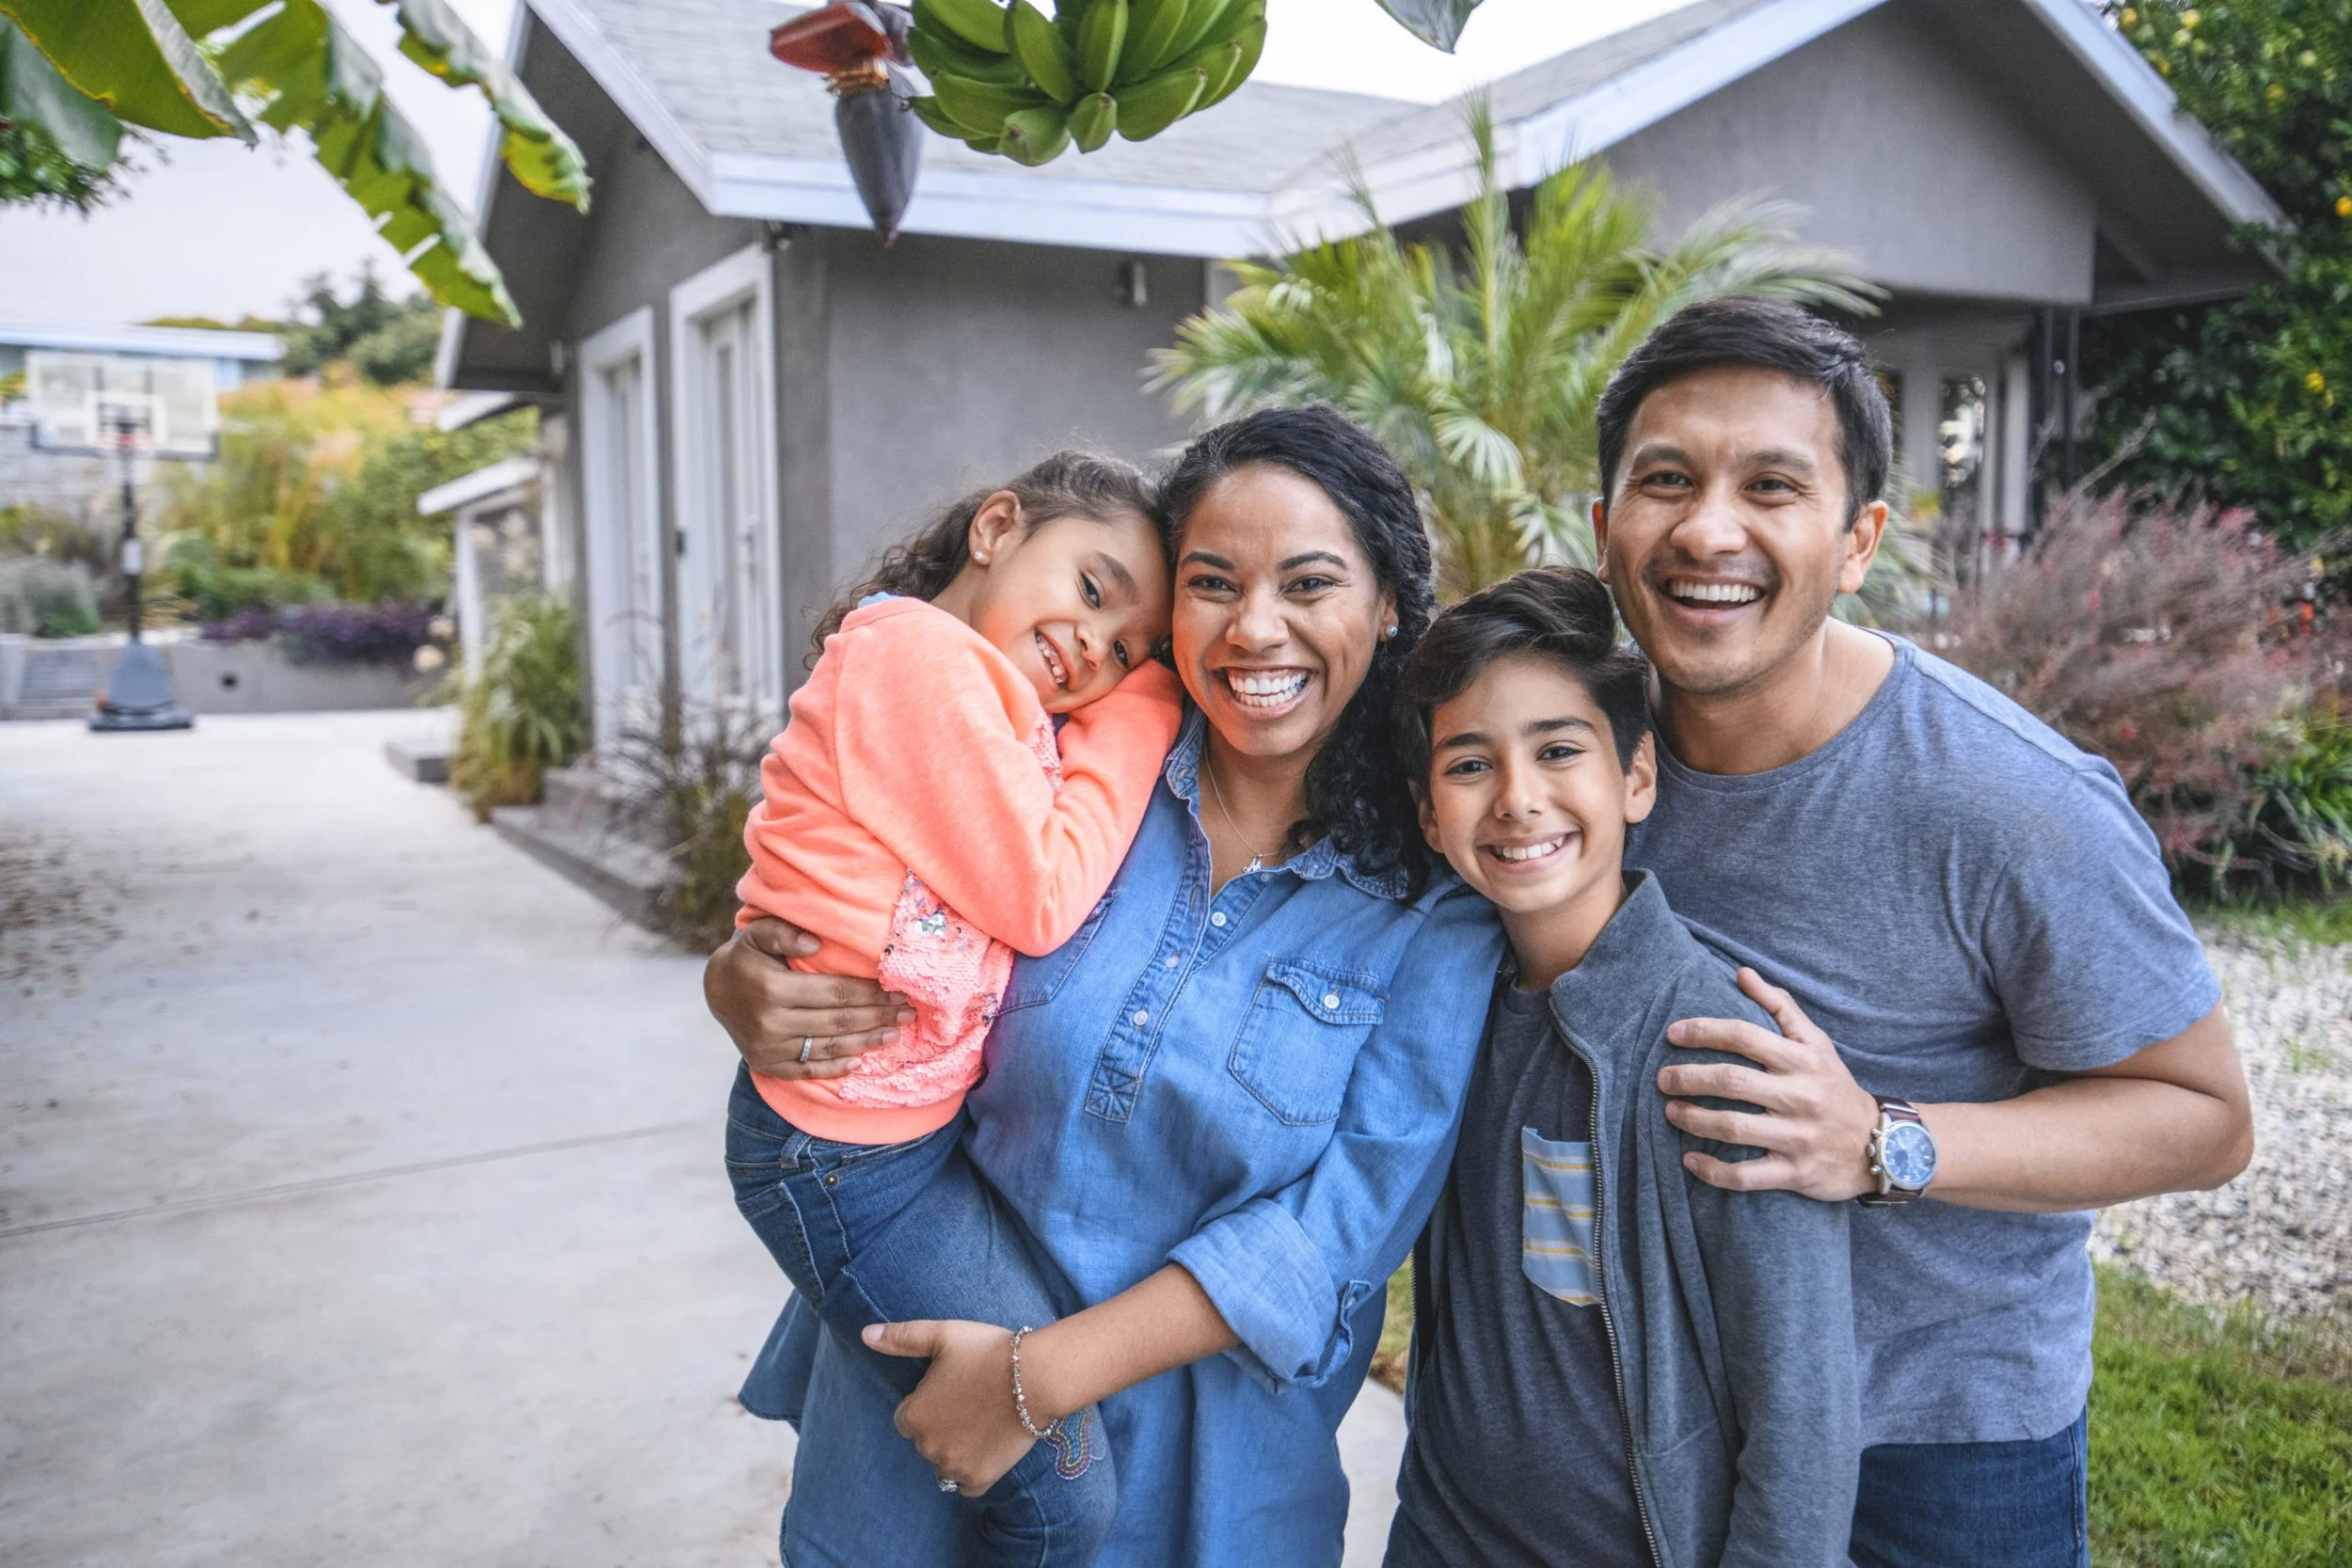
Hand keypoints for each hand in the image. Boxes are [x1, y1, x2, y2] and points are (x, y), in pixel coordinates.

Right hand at [702, 917, 913, 1078]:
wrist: (715, 990)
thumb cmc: (748, 957)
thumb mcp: (758, 935)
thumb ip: (784, 932)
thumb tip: (816, 941)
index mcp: (773, 989)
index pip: (835, 993)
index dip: (870, 993)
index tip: (898, 990)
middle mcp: (771, 1022)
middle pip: (837, 1021)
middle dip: (877, 1016)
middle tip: (907, 1013)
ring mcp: (769, 1048)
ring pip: (827, 1047)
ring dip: (865, 1042)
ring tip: (893, 1035)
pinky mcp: (768, 1065)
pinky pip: (807, 1070)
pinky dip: (834, 1068)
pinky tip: (858, 1062)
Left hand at [865, 1319, 1036, 1494]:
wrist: (1037, 1376)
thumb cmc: (987, 1352)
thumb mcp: (942, 1335)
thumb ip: (901, 1338)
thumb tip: (866, 1335)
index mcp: (913, 1416)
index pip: (906, 1418)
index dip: (928, 1402)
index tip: (951, 1388)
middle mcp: (928, 1446)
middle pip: (926, 1441)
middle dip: (941, 1426)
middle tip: (970, 1401)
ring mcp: (955, 1466)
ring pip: (944, 1464)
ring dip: (955, 1450)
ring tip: (981, 1423)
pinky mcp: (981, 1478)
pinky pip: (966, 1486)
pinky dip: (971, 1473)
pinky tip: (985, 1450)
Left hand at [1656, 968, 1881, 1201]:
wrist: (1883, 1143)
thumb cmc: (1834, 1085)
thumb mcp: (1816, 1042)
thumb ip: (1780, 1006)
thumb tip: (1742, 973)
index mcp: (1802, 1060)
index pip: (1744, 1036)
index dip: (1704, 1031)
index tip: (1673, 1033)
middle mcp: (1800, 1096)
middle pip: (1732, 1081)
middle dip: (1689, 1078)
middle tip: (1662, 1078)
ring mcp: (1798, 1137)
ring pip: (1734, 1128)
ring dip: (1694, 1120)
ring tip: (1670, 1112)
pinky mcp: (1796, 1173)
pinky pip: (1746, 1175)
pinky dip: (1713, 1170)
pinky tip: (1689, 1160)